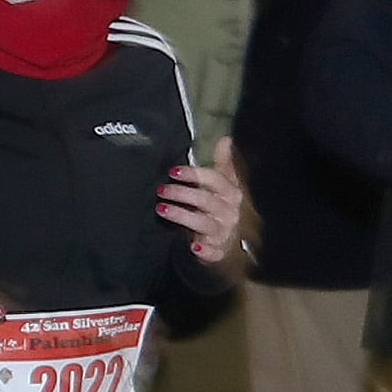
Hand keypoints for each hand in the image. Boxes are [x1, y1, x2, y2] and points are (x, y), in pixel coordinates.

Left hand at [159, 136, 255, 266]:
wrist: (229, 242)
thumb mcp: (225, 185)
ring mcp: (224, 232)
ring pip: (203, 223)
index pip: (215, 180)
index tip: (173, 171)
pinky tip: (194, 246)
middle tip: (160, 189)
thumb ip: (223, 164)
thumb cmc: (222, 207)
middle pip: (205, 200)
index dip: (195, 174)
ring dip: (182, 216)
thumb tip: (226, 139)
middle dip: (182, 193)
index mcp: (231, 193)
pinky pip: (213, 252)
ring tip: (160, 209)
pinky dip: (205, 250)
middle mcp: (229, 212)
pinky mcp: (218, 251)